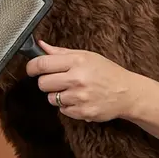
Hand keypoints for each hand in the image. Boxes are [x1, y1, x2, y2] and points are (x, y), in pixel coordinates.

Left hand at [26, 41, 140, 122]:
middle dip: (47, 82)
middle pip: (42, 83)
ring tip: (73, 91)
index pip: (42, 63)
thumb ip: (61, 52)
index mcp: (77, 62)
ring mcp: (80, 97)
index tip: (31, 69)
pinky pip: (62, 110)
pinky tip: (79, 100)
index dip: (31, 67)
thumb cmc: (106, 72)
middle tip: (58, 80)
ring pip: (51, 98)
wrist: (127, 93)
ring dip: (57, 95)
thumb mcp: (86, 56)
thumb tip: (40, 45)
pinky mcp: (82, 112)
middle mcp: (77, 79)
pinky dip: (67, 106)